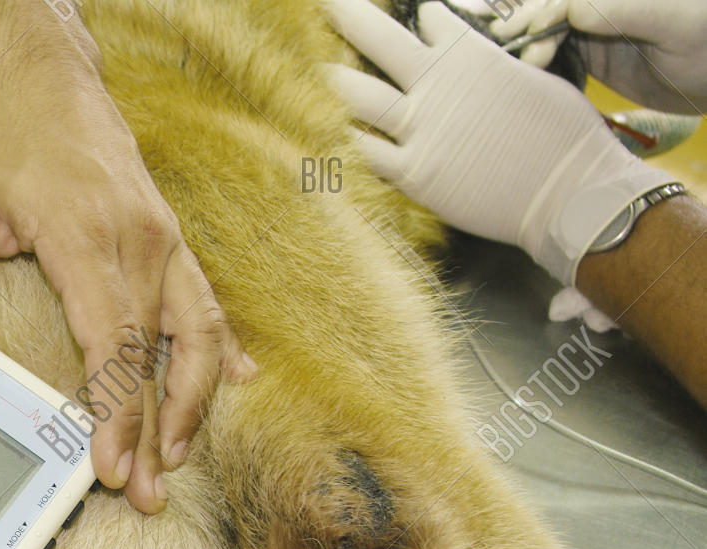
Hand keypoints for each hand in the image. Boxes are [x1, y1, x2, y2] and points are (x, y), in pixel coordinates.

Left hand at [0, 2, 255, 513]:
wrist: (52, 77)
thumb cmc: (3, 141)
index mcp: (86, 236)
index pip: (112, 341)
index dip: (116, 410)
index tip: (111, 464)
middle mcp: (139, 239)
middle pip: (157, 353)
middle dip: (155, 430)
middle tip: (145, 494)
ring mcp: (165, 237)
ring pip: (197, 333)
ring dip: (193, 401)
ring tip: (178, 458)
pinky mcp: (173, 236)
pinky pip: (207, 302)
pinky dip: (220, 349)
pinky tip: (237, 384)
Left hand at [323, 0, 675, 284]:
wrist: (569, 191)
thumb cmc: (565, 135)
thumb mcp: (534, 78)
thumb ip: (492, 66)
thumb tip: (484, 60)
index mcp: (469, 54)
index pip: (426, 18)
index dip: (413, 12)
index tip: (404, 12)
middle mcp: (436, 86)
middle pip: (376, 39)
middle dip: (348, 14)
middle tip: (326, 1)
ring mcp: (420, 131)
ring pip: (358, 95)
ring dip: (336, 80)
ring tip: (317, 70)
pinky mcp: (414, 173)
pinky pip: (367, 152)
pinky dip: (353, 140)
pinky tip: (338, 134)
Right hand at [492, 0, 706, 112]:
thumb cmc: (706, 40)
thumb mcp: (670, 20)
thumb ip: (620, 9)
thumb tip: (569, 9)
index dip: (543, 13)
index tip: (528, 38)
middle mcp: (604, 6)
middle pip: (553, 11)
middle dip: (530, 29)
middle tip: (518, 55)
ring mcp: (598, 30)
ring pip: (551, 32)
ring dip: (529, 46)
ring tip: (516, 66)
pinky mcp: (597, 56)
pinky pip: (560, 55)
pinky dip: (542, 64)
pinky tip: (528, 74)